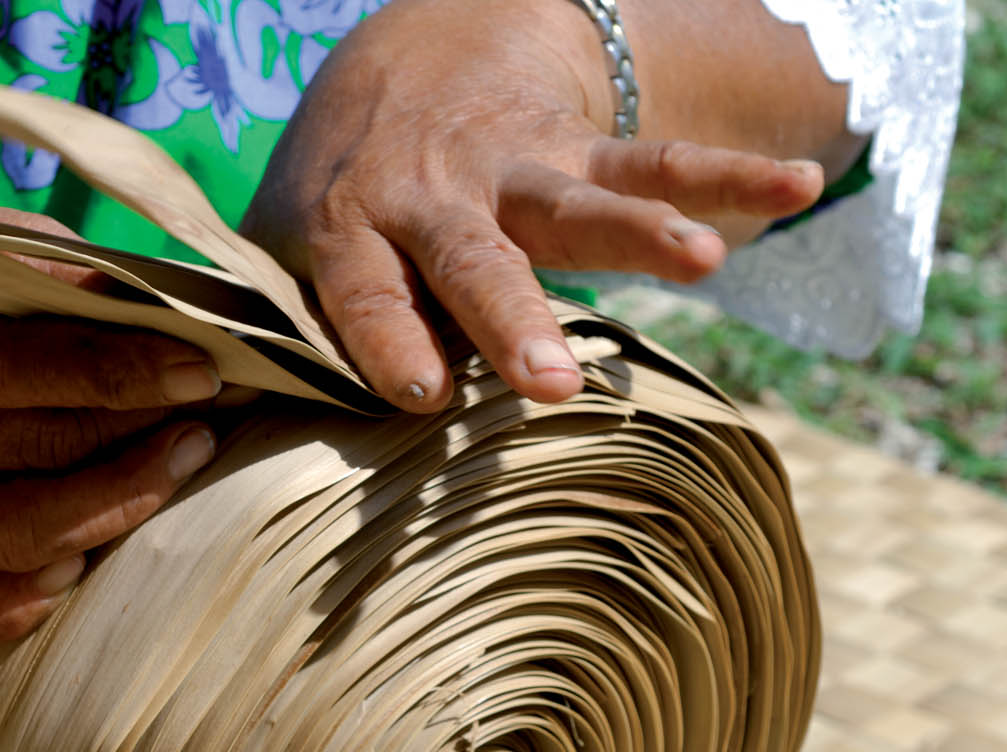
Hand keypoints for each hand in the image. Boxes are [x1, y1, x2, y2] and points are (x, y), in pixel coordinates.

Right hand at [0, 202, 222, 651]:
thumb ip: (59, 274)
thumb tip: (172, 307)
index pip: (7, 362)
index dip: (112, 370)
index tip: (200, 369)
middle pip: (29, 448)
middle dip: (140, 431)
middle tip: (220, 412)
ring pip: (14, 533)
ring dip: (116, 506)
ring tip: (185, 462)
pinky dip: (16, 609)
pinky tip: (81, 574)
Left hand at [241, 0, 832, 409]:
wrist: (406, 61)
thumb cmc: (335, 195)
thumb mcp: (281, 249)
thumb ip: (265, 334)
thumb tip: (209, 435)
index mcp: (349, 229)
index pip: (364, 292)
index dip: (385, 338)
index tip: (420, 392)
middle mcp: (433, 198)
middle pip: (474, 260)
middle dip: (512, 317)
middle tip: (549, 382)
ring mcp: (513, 171)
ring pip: (578, 202)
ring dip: (639, 231)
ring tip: (701, 259)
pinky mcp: (581, 152)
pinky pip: (658, 162)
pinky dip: (728, 175)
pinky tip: (797, 182)